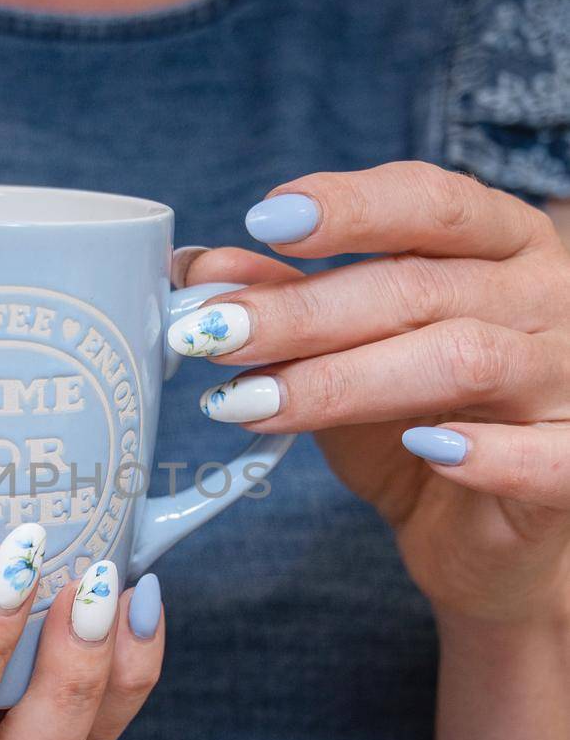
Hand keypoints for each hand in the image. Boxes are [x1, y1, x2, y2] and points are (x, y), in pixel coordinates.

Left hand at [172, 163, 569, 622]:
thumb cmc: (417, 424)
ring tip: (251, 403)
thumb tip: (203, 267)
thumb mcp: (341, 357)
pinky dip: (482, 453)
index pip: (432, 201)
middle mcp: (549, 297)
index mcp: (502, 244)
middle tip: (213, 334)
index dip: (350, 207)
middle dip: (304, 310)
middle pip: (422, 286)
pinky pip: (544, 455)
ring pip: (464, 358)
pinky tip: (420, 448)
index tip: (264, 220)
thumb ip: (288, 303)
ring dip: (346, 379)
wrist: (482, 537)